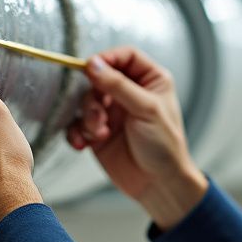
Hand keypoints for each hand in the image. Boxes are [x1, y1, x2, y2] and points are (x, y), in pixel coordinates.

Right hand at [67, 46, 207, 229]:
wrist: (159, 184)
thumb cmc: (164, 146)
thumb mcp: (146, 110)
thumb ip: (119, 85)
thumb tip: (93, 63)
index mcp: (150, 80)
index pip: (125, 56)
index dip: (107, 59)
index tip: (91, 68)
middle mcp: (130, 93)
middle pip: (99, 78)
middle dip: (94, 96)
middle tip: (99, 114)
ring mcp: (113, 113)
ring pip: (86, 101)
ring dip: (88, 117)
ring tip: (100, 133)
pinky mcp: (99, 133)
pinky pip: (78, 124)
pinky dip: (77, 132)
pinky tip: (83, 144)